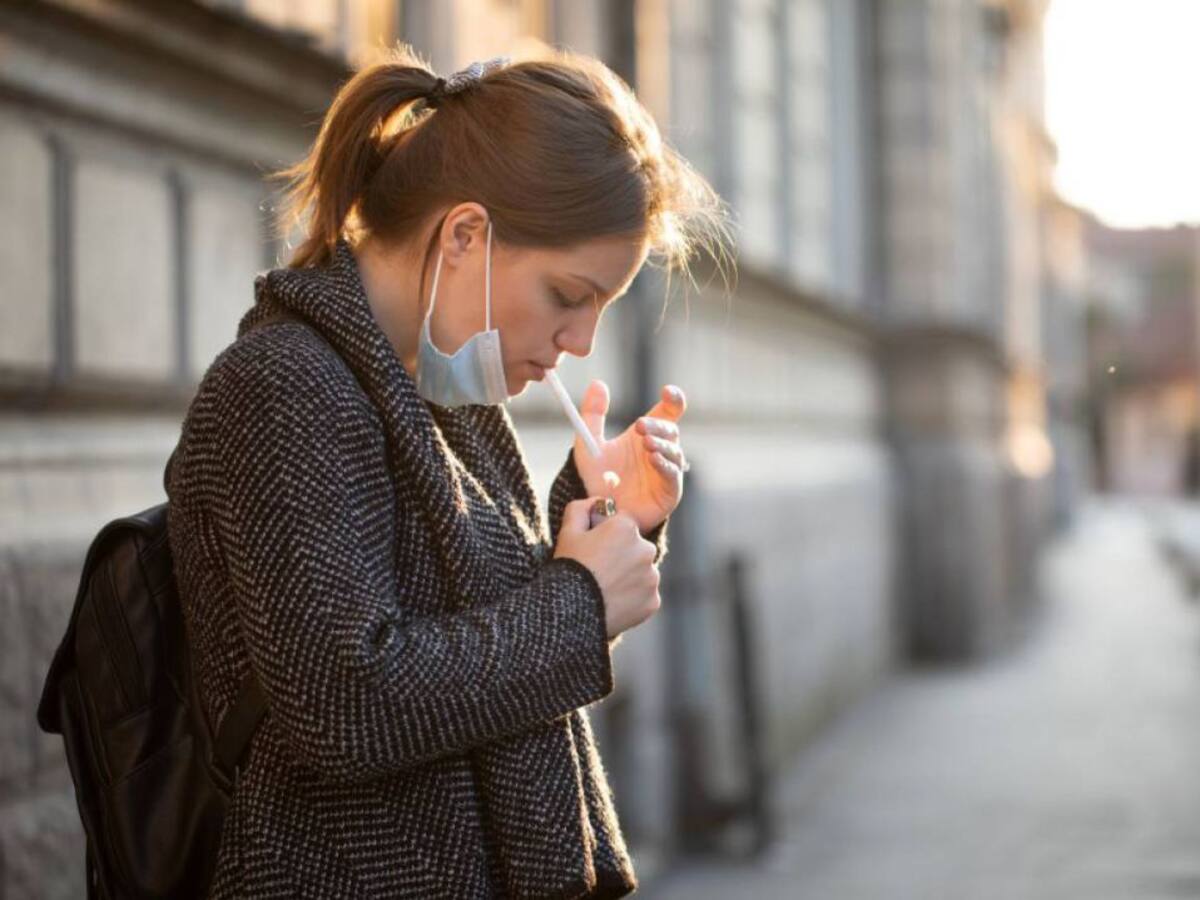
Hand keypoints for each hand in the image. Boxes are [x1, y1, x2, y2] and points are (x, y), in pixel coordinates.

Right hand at [554, 499, 660, 638]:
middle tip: (599, 571)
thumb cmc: (569, 567)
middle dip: (622, 556)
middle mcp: (646, 549)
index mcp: (627, 528)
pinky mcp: (653, 601)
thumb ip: (582, 508)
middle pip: (636, 548)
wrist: (571, 611)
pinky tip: (613, 602)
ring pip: (642, 572)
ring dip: (629, 577)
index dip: (607, 536)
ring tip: (605, 589)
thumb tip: (597, 502)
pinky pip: (645, 595)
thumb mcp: (568, 530)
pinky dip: (633, 599)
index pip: (624, 525)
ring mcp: (652, 577)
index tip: (595, 550)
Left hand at [572, 381, 688, 534]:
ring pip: (674, 452)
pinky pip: (672, 476)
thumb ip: (592, 414)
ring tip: (646, 443)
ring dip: (662, 445)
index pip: (668, 412)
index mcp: (647, 434)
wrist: (598, 510)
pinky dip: (665, 466)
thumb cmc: (597, 477)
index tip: (668, 391)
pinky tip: (653, 459)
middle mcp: (661, 450)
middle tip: (638, 426)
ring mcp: (667, 471)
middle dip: (657, 426)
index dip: (673, 400)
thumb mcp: (588, 443)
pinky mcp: (669, 492)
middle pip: (670, 430)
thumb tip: (598, 383)